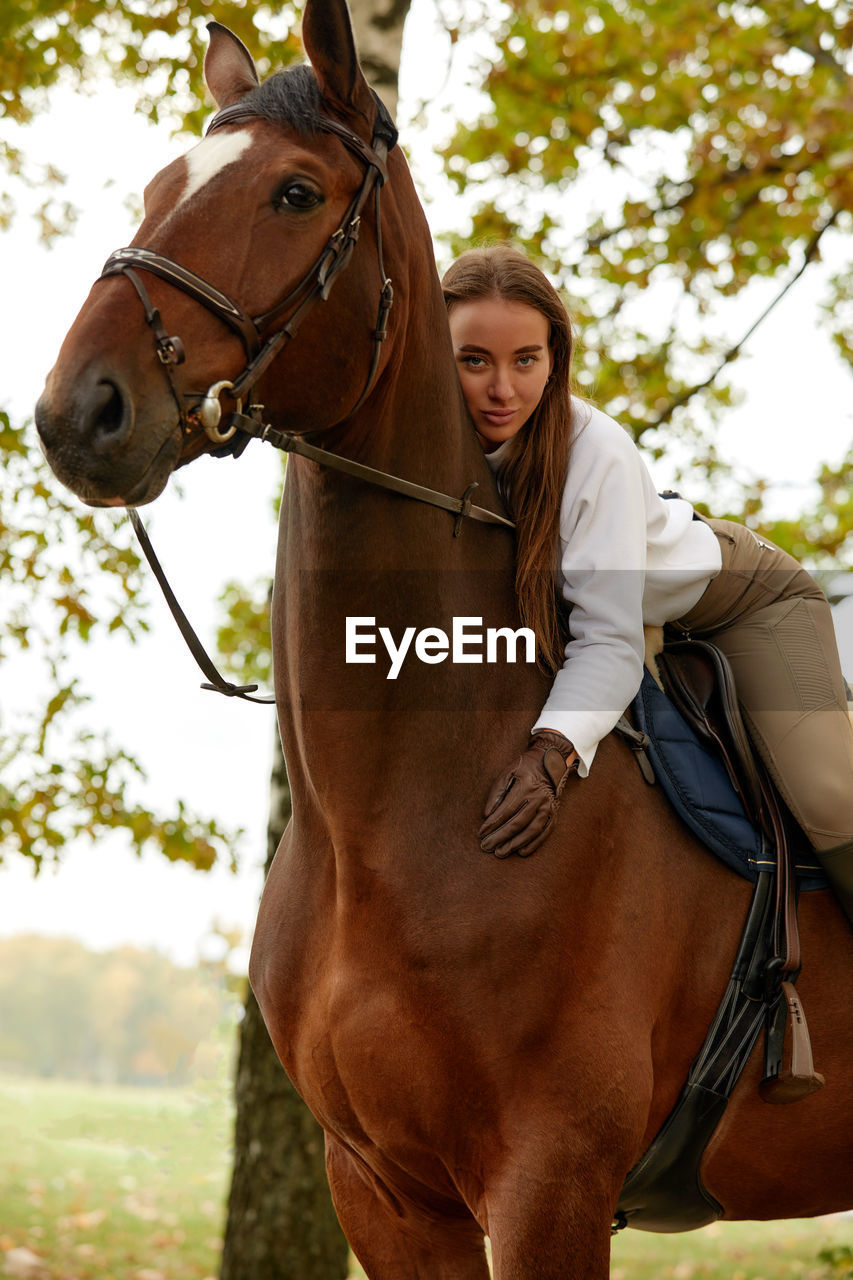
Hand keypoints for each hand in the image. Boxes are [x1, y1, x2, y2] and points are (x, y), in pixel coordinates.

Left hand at [479, 730, 578, 858]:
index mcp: (526, 787)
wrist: (550, 763)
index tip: (481, 833)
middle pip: (517, 823)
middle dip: (500, 837)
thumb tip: (487, 815)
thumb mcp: (507, 773)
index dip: (492, 824)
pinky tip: (521, 851)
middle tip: (487, 846)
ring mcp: (548, 807)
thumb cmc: (523, 768)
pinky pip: (544, 833)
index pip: (506, 810)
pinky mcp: (554, 814)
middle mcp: (539, 799)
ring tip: (501, 852)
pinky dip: (534, 844)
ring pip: (531, 831)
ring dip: (515, 844)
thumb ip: (496, 792)